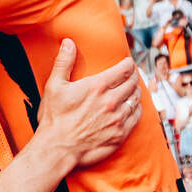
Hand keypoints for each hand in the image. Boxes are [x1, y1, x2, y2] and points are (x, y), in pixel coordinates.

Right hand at [36, 39, 139, 168]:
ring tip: (133, 89)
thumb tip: (68, 43)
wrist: (57, 148)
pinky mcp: (119, 134)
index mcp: (97, 86)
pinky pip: (136, 117)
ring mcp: (117, 119)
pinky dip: (137, 109)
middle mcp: (111, 101)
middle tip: (131, 75)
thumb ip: (64, 62)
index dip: (128, 64)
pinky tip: (133, 107)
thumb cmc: (54, 118)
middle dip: (133, 77)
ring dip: (136, 92)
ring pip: (136, 99)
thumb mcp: (54, 86)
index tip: (128, 63)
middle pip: (133, 83)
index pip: (124, 70)